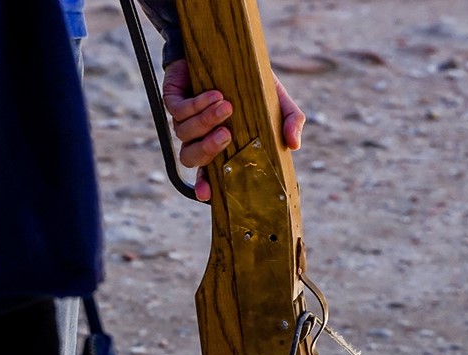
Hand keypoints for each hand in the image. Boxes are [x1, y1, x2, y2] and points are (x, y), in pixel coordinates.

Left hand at [163, 59, 305, 200]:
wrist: (228, 46)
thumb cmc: (253, 82)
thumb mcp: (277, 102)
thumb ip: (290, 122)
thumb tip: (294, 144)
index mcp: (219, 148)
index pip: (208, 175)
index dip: (206, 187)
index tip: (208, 195)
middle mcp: (198, 138)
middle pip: (191, 158)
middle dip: (207, 149)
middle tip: (227, 135)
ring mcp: (183, 119)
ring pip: (184, 133)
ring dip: (205, 121)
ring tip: (226, 105)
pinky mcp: (173, 98)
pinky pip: (178, 110)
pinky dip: (197, 105)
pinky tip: (214, 95)